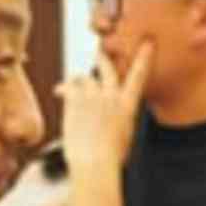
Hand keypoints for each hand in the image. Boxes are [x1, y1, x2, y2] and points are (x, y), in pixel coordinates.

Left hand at [56, 42, 153, 174]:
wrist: (94, 162)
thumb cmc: (110, 159)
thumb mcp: (124, 138)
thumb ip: (120, 122)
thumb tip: (115, 120)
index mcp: (127, 106)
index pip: (139, 76)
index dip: (144, 58)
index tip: (147, 43)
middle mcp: (111, 96)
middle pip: (106, 68)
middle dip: (103, 58)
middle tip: (100, 52)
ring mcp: (92, 96)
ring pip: (84, 77)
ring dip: (78, 80)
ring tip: (72, 84)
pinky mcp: (75, 100)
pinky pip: (68, 87)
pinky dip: (63, 88)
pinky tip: (58, 91)